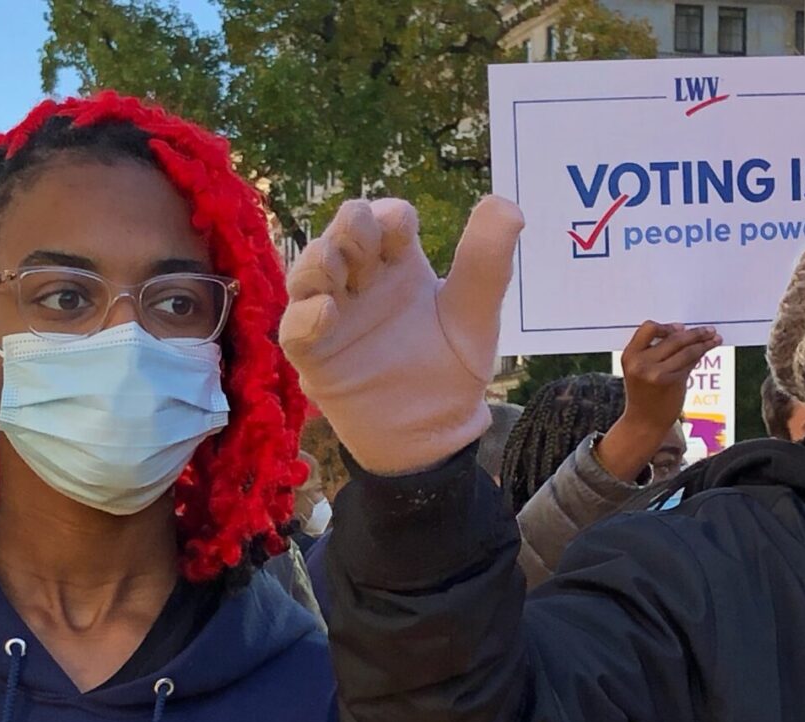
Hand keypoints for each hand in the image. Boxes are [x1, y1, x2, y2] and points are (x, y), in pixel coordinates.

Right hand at [282, 196, 523, 475]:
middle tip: (361, 234)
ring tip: (334, 265)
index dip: (390, 216)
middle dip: (349, 227)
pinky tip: (325, 313)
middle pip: (343, 236)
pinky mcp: (315, 355)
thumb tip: (508, 203)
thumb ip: (487, 263)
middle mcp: (362, 282)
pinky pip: (296, 331)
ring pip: (309, 273)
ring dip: (317, 261)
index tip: (401, 226)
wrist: (435, 434)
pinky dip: (305, 317)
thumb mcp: (474, 316)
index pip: (387, 220)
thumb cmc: (450, 369)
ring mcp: (333, 315)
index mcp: (400, 264)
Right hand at [598, 322, 720, 483]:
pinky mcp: (672, 382)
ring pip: (686, 351)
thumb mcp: (640, 370)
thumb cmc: (644, 395)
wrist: (643, 423)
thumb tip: (684, 334)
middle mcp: (641, 363)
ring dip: (704, 343)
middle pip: (673, 338)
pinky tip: (708, 350)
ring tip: (715, 338)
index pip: (649, 329)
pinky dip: (701, 355)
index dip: (666, 327)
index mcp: (630, 355)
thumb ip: (656, 352)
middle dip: (694, 333)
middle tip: (709, 330)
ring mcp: (657, 373)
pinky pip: (690, 363)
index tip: (680, 327)